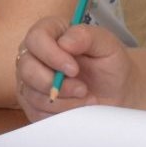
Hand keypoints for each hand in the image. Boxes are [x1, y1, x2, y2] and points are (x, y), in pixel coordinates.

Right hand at [14, 16, 133, 120]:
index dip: (51, 55)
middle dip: (56, 83)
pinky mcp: (33, 104)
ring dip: (63, 101)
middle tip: (82, 89)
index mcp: (51, 33)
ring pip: (32, 94)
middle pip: (27, 68)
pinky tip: (77, 107)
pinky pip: (36, 113)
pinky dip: (60, 114)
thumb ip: (86, 36)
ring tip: (85, 97)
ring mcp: (31, 81)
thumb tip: (64, 42)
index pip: (36, 38)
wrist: (118, 93)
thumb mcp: (107, 45)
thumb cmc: (111, 64)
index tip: (74, 69)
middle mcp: (35, 55)